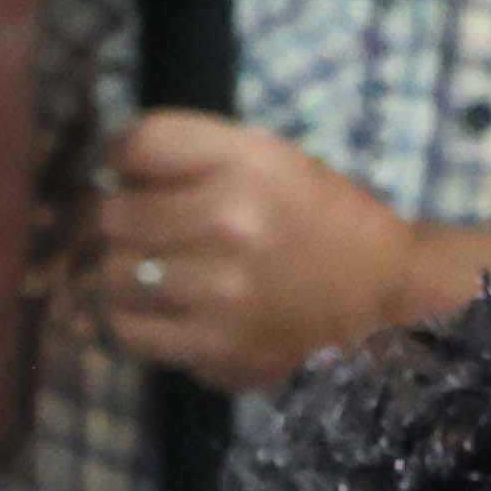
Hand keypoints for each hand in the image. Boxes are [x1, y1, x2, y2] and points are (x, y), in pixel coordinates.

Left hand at [88, 109, 411, 391]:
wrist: (380, 289)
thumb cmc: (318, 214)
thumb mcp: (267, 156)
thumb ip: (192, 153)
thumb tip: (110, 169)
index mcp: (246, 163)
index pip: (138, 144)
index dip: (121, 158)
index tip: (130, 172)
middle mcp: (230, 223)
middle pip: (112, 214)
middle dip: (114, 218)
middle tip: (134, 227)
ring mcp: (221, 292)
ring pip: (112, 276)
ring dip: (119, 271)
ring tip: (144, 269)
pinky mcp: (216, 347)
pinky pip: (130, 331)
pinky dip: (130, 319)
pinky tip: (154, 308)